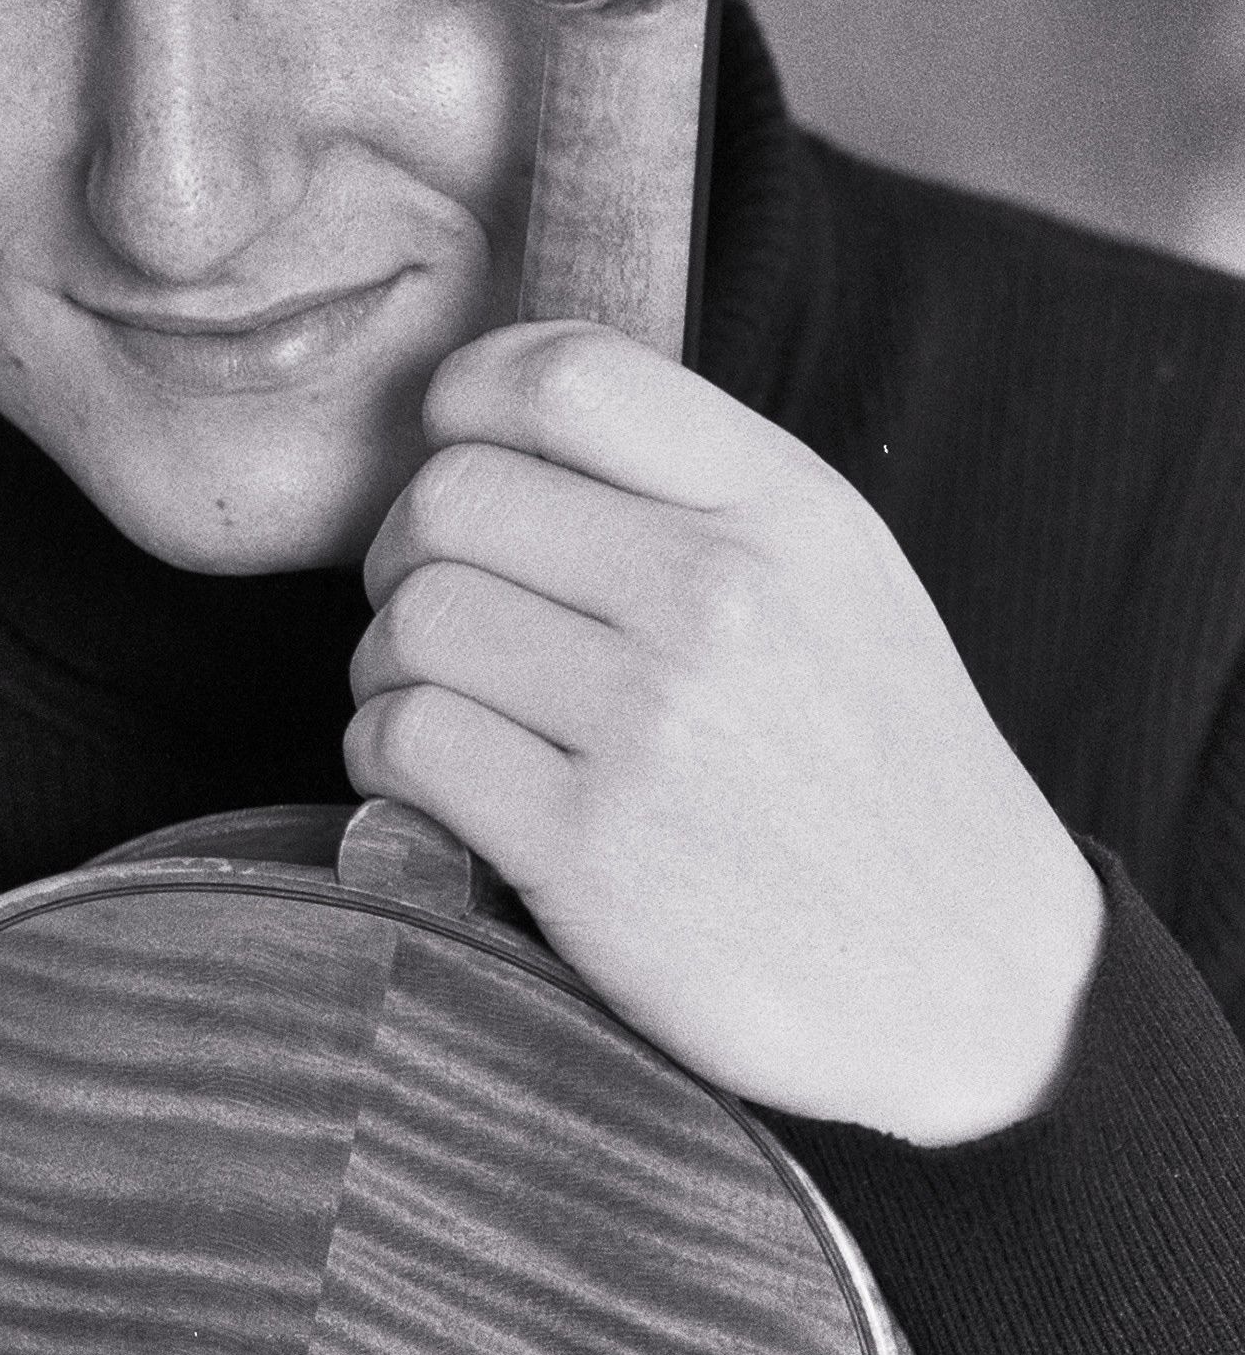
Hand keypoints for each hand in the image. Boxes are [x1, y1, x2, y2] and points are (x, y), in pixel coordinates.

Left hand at [346, 323, 1105, 1142]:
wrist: (969, 978)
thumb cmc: (876, 766)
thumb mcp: (837, 574)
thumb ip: (691, 482)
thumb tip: (498, 423)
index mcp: (782, 510)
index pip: (564, 375)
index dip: (467, 399)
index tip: (455, 450)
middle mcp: (719, 598)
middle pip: (452, 496)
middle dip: (409, 547)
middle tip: (439, 603)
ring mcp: (651, 726)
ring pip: (415, 620)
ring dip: (392, 661)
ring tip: (443, 698)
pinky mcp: (588, 851)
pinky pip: (405, 741)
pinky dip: (386, 753)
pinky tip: (436, 779)